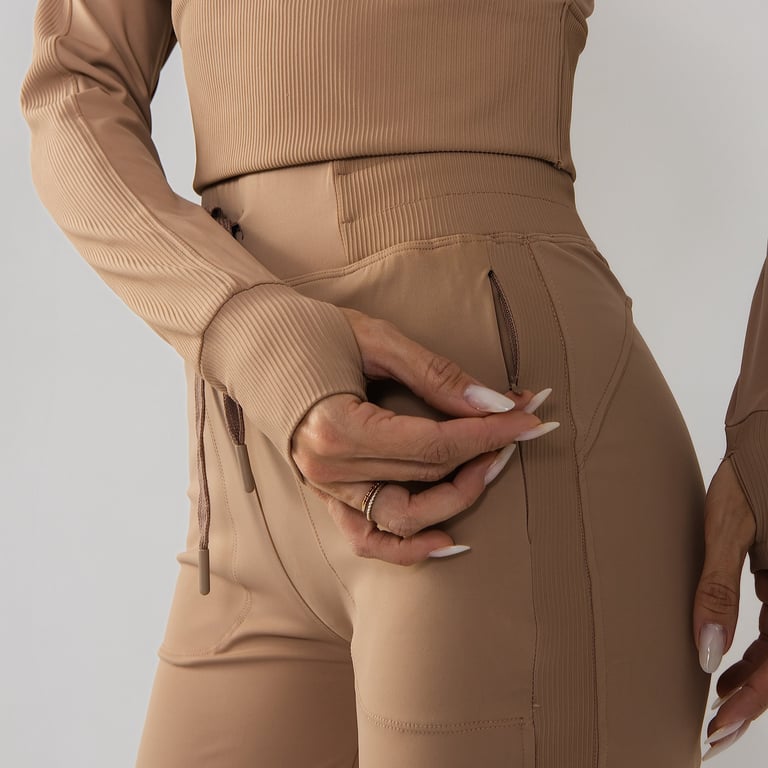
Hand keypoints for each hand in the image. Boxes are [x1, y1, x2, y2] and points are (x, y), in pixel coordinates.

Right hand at [291, 308, 558, 564]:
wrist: (252, 343)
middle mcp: (329, 469)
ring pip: (405, 519)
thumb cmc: (309, 332)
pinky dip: (408, 548)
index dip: (488, 433)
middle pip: (428, 478)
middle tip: (518, 429)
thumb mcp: (377, 340)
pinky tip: (447, 537)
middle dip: (484, 454)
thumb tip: (498, 404)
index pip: (434, 445)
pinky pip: (368, 539)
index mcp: (337, 427)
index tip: (529, 417)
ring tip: (490, 468)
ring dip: (456, 500)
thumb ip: (437, 376)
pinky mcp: (326, 494)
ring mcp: (324, 488)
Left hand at [693, 456, 766, 759]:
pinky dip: (759, 647)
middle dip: (749, 698)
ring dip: (754, 676)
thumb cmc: (749, 474)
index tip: (713, 732)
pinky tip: (729, 653)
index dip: (748, 705)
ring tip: (714, 694)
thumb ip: (718, 589)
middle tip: (709, 723)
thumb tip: (705, 653)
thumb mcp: (727, 530)